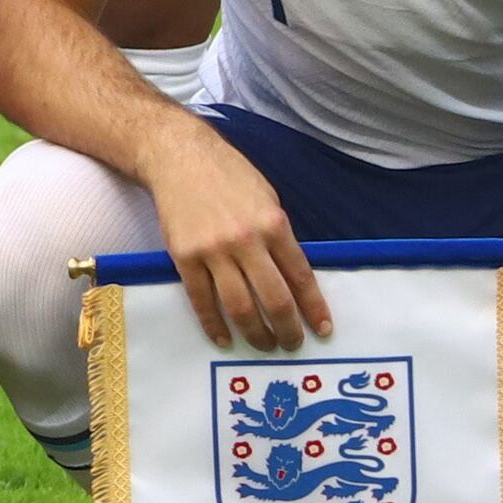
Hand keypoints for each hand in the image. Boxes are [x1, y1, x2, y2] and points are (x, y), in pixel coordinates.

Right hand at [139, 116, 322, 352]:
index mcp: (273, 224)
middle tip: (292, 344)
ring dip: (255, 333)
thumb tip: (291, 275)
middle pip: (274, 298)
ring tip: (265, 345)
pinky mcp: (184, 257)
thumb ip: (279, 236)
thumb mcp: (267, 198)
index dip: (314, 308)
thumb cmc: (229, 175)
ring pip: (239, 306)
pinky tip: (224, 338)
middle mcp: (246, 240)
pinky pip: (201, 300)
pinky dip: (213, 324)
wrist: (179, 157)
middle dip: (287, 329)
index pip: (301, 276)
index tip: (322, 329)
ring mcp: (213, 251)